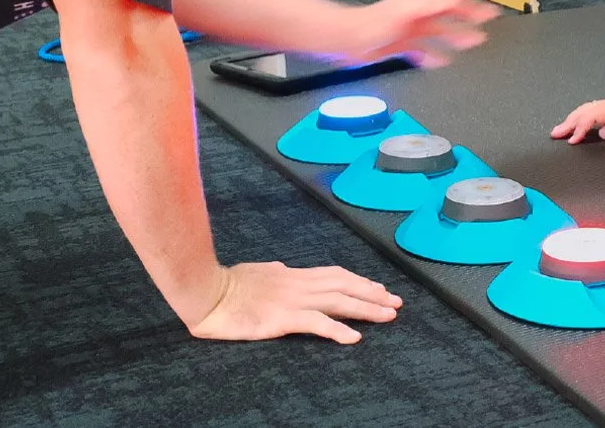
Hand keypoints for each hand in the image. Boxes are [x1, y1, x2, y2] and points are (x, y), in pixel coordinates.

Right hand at [188, 261, 401, 343]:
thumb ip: (274, 272)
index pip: (335, 275)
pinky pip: (317, 323)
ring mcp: (293, 299)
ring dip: (366, 308)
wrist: (209, 291)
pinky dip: (338, 329)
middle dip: (373, 293)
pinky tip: (354, 337)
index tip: (378, 287)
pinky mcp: (283, 317)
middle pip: (345, 285)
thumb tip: (281, 267)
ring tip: (388, 315)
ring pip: (339, 301)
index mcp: (293, 273)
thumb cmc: (229, 284)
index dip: (359, 281)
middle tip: (396, 301)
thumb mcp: (259, 272)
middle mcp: (299, 283)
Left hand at [337, 0, 496, 67]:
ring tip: (474, 40)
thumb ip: (436, 3)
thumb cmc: (372, 24)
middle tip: (489, 15)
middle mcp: (417, 10)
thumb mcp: (410, 11)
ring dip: (458, 34)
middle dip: (471, 11)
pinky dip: (435, 54)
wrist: (347, 41)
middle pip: (450, 8)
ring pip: (440, 29)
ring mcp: (410, 27)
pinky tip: (442, 61)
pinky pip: (423, 49)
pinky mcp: (401, 43)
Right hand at [550, 93, 604, 143]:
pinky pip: (593, 111)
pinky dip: (582, 116)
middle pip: (584, 111)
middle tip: (555, 134)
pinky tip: (579, 121)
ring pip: (587, 109)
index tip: (572, 141)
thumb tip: (603, 132)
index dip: (579, 128)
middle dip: (568, 122)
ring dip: (573, 119)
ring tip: (561, 129)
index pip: (590, 117)